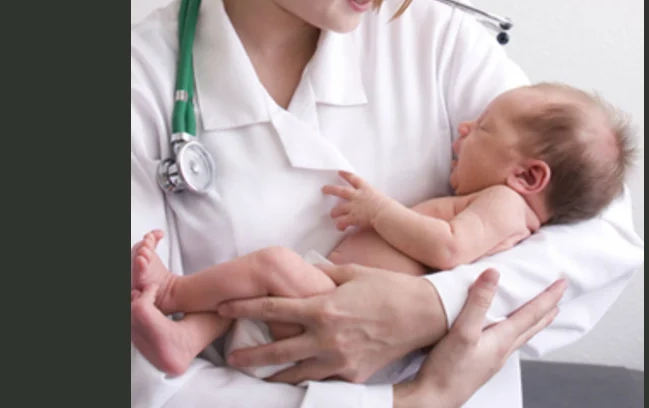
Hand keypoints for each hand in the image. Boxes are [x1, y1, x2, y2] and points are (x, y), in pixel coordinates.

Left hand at [217, 262, 447, 383]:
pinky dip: (307, 379)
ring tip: (257, 375)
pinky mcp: (353, 375)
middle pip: (276, 350)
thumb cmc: (389, 288)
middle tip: (232, 356)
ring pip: (296, 373)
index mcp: (323, 308)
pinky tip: (295, 379)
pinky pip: (323, 379)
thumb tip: (305, 270)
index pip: (273, 309)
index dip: (244, 308)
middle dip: (250, 354)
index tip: (225, 308)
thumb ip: (323, 275)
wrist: (423, 315)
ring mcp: (339, 360)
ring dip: (273, 374)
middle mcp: (327, 337)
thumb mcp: (353, 273)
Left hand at [322, 170, 392, 229]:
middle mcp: (357, 196)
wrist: (386, 213)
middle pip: (341, 191)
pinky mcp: (353, 217)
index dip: (346, 175)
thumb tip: (377, 203)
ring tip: (332, 214)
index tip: (339, 172)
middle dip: (331, 189)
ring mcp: (354, 207)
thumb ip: (374, 198)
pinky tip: (340, 228)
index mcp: (366, 189)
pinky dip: (340, 225)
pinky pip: (342, 222)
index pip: (354, 179)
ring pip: (338, 208)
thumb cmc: (388, 206)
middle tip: (323, 189)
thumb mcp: (381, 198)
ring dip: (334, 212)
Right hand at [395, 269, 566, 407]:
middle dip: (547, 311)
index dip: (548, 297)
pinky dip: (515, 331)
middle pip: (532, 327)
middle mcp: (502, 351)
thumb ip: (478, 303)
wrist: (433, 399)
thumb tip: (493, 275)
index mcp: (502, 341)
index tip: (561, 283)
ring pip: (520, 336)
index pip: (532, 314)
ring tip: (541, 315)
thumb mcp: (463, 331)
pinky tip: (505, 332)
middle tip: (559, 298)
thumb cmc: (447, 371)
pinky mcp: (482, 364)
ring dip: (533, 322)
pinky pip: (506, 343)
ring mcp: (492, 360)